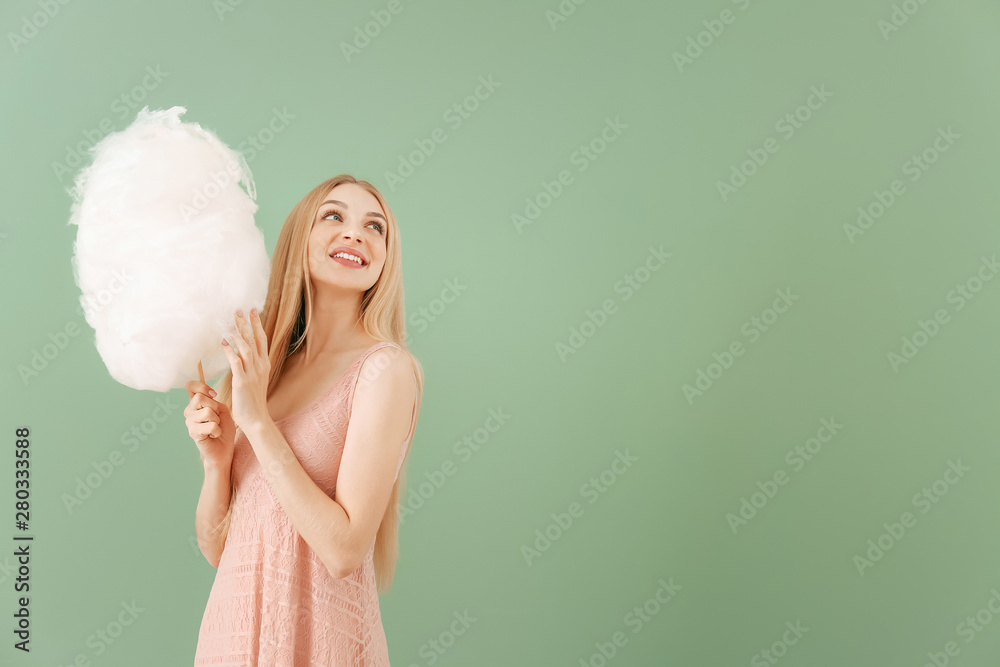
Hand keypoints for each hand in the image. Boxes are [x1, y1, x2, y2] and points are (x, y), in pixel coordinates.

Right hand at [183, 380, 235, 466]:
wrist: (224, 449)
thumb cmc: (224, 428)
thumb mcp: (222, 410)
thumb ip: (214, 401)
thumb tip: (210, 395)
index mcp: (196, 403)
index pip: (190, 386)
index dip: (202, 387)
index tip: (214, 394)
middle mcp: (189, 411)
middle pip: (199, 398)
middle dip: (214, 407)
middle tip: (217, 418)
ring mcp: (189, 422)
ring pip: (207, 412)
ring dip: (217, 421)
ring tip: (215, 428)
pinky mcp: (193, 433)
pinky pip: (210, 426)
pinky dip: (217, 431)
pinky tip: (213, 435)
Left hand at [220, 307, 271, 433]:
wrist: (256, 418)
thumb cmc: (253, 401)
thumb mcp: (256, 380)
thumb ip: (251, 366)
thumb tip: (242, 354)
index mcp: (265, 365)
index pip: (262, 340)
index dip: (258, 325)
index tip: (253, 311)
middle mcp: (261, 366)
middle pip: (254, 340)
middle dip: (246, 324)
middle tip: (239, 310)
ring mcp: (252, 374)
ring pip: (246, 348)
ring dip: (237, 334)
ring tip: (229, 323)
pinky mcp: (242, 381)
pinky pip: (236, 362)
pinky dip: (230, 350)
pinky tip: (223, 342)